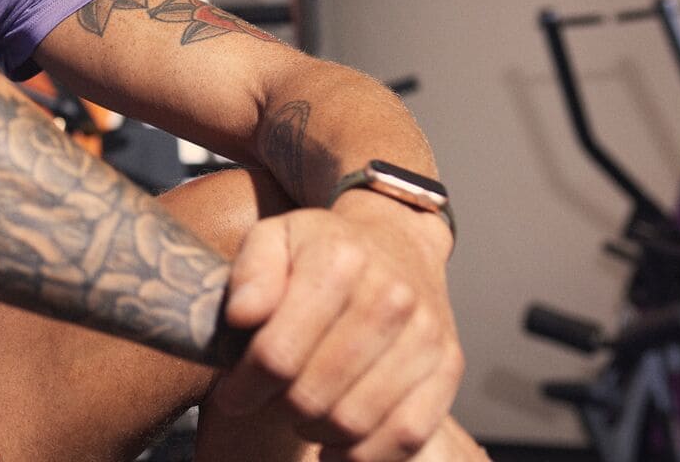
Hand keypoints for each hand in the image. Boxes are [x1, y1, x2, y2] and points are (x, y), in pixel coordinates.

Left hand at [212, 197, 462, 460]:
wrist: (396, 240)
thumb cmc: (323, 248)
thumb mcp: (274, 238)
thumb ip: (250, 273)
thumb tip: (240, 315)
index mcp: (338, 261)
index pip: (277, 353)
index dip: (244, 386)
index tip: (231, 393)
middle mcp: (389, 296)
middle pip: (313, 394)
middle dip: (276, 408)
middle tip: (266, 402)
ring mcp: (424, 334)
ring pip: (355, 421)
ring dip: (315, 432)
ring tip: (300, 416)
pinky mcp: (448, 365)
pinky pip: (407, 433)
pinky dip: (365, 454)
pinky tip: (337, 446)